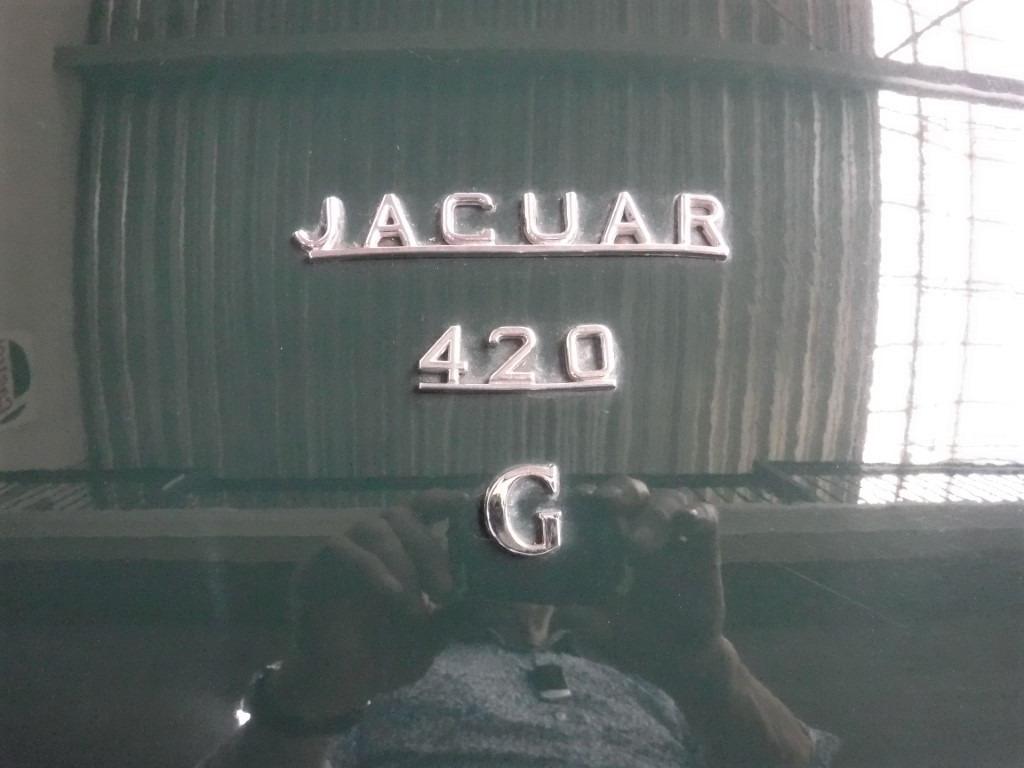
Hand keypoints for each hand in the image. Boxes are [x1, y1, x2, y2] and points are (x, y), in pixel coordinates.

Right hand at [271, 500, 459, 718]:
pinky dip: (372, 568)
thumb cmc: (386, 655)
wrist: (341, 688)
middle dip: (428, 549)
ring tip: (415, 604)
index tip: (461, 506)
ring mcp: (341, 550)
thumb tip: (493, 602)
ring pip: (373, 527)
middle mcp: (370, 542)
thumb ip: (456, 615)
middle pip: (400, 515)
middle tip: (445, 591)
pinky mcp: (314, 566)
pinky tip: (392, 593)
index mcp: (400, 548)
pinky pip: (340, 548)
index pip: (419, 507)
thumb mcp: (432, 636)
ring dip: (402, 562)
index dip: (440, 500)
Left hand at [594, 477, 725, 683]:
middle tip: (606, 504)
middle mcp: (641, 527)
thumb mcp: (600, 630)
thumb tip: (560, 613)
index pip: (596, 503)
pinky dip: (699, 516)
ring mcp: (675, 534)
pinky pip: (707, 519)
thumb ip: (581, 619)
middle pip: (631, 492)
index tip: (575, 504)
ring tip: (639, 545)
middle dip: (619, 493)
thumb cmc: (632, 636)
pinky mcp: (704, 548)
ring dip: (655, 514)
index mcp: (610, 538)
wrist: (676, 661)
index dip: (585, 497)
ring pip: (668, 500)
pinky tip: (688, 523)